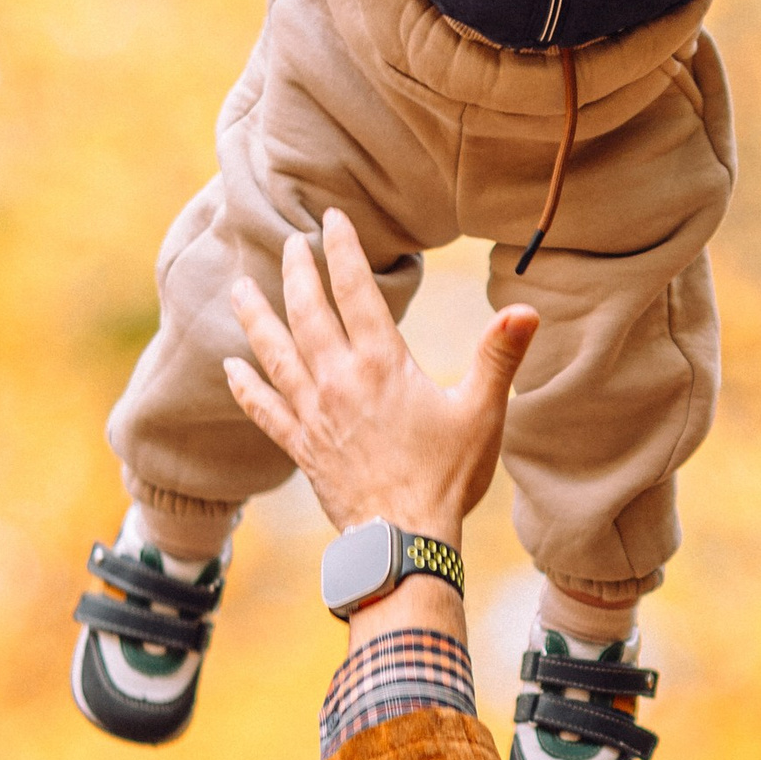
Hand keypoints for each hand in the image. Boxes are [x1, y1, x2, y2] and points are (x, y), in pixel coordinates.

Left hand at [228, 209, 535, 556]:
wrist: (404, 539)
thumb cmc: (447, 476)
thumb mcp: (482, 412)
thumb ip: (499, 357)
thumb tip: (527, 309)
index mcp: (382, 365)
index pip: (358, 292)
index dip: (345, 252)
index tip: (333, 220)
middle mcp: (339, 381)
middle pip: (308, 313)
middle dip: (298, 272)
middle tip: (291, 241)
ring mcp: (314, 414)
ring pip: (275, 353)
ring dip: (257, 317)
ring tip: (241, 287)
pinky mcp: (301, 447)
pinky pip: (264, 409)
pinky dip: (247, 385)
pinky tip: (233, 366)